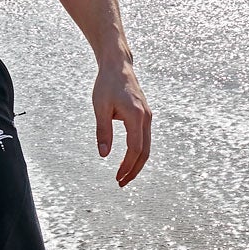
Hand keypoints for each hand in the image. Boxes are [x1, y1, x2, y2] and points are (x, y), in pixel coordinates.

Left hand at [93, 58, 151, 186]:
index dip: (127, 166)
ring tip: (125, 176)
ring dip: (137, 163)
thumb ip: (103, 132)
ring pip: (147, 147)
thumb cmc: (106, 85)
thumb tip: (104, 155)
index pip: (135, 148)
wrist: (118, 66)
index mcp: (136, 116)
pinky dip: (139, 153)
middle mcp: (146, 118)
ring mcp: (148, 117)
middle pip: (145, 152)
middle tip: (122, 183)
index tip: (117, 178)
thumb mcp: (100, 108)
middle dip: (134, 170)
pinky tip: (129, 160)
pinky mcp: (146, 116)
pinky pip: (145, 139)